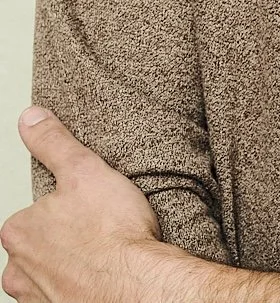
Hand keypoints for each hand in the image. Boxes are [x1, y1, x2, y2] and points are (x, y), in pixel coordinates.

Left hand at [0, 106, 195, 302]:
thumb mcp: (84, 169)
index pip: (37, 211)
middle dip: (66, 239)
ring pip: (52, 273)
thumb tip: (30, 118)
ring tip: (107, 253)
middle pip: (42, 245)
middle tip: (101, 230)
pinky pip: (67, 295)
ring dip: (73, 265)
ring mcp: (37, 299)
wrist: (137, 286)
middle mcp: (18, 271)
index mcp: (18, 231)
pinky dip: (82, 288)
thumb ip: (52, 142)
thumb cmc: (113, 233)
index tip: (91, 207)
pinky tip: (105, 276)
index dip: (69, 205)